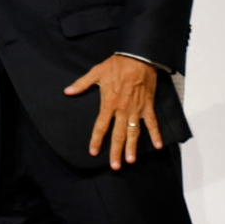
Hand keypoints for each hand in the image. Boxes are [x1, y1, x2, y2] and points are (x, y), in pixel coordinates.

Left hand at [64, 54, 162, 169]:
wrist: (138, 57)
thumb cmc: (116, 65)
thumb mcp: (96, 73)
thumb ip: (81, 84)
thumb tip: (67, 91)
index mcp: (108, 103)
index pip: (100, 126)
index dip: (96, 140)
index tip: (93, 152)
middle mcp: (122, 110)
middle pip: (118, 134)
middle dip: (116, 151)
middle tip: (114, 166)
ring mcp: (136, 109)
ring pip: (134, 132)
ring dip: (132, 147)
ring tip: (130, 161)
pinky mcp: (147, 106)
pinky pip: (152, 123)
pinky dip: (156, 134)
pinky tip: (158, 146)